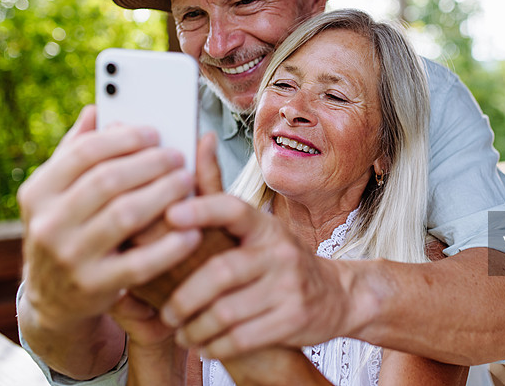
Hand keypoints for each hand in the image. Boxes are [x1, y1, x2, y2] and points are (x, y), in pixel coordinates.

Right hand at [17, 105, 201, 330]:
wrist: (53, 300)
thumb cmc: (67, 231)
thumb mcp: (58, 194)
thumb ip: (75, 153)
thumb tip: (96, 110)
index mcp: (38, 192)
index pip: (84, 153)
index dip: (125, 138)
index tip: (155, 132)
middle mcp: (48, 224)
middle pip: (108, 181)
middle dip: (150, 163)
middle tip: (178, 156)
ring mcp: (69, 258)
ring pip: (125, 215)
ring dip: (163, 194)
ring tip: (187, 181)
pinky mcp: (95, 288)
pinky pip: (141, 262)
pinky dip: (170, 245)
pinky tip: (192, 229)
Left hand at [160, 192, 353, 358]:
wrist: (337, 295)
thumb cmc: (280, 263)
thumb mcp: (260, 233)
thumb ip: (222, 212)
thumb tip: (193, 158)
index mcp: (266, 227)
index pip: (234, 209)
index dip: (202, 210)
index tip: (170, 216)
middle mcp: (280, 253)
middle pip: (220, 272)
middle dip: (184, 297)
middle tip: (167, 313)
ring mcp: (289, 287)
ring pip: (225, 313)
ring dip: (195, 329)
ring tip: (182, 333)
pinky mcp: (292, 320)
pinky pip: (241, 339)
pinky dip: (214, 347)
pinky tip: (205, 346)